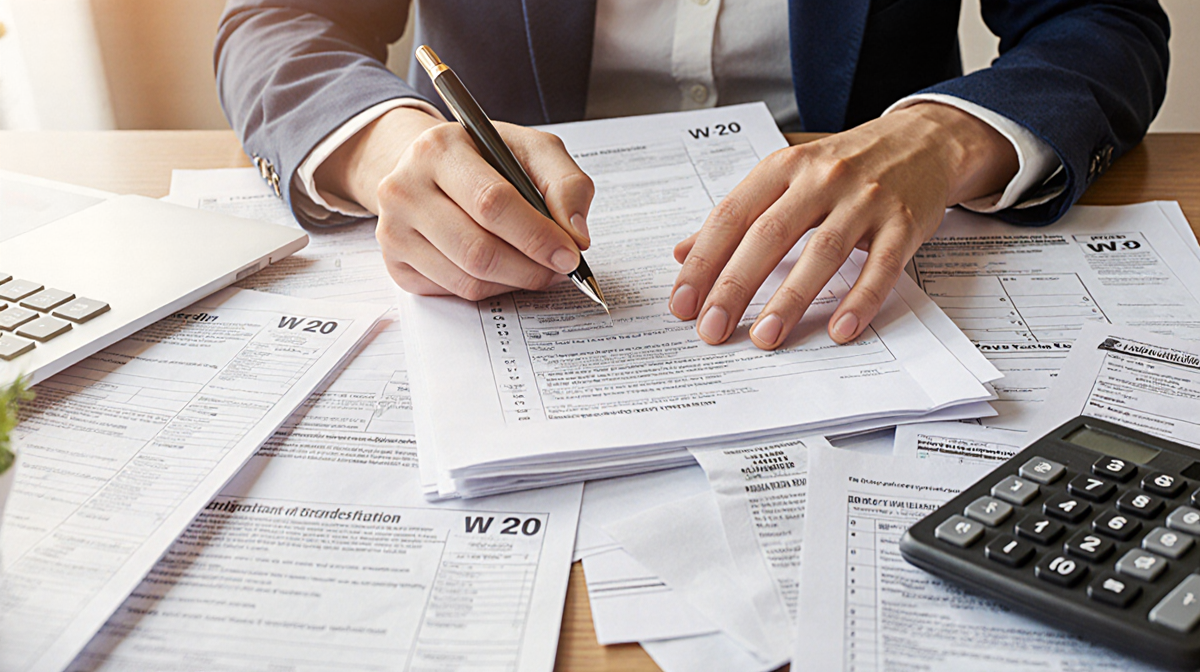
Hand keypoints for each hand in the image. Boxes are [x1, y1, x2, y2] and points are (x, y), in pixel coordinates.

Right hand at [316, 107, 594, 299]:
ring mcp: (393, 230)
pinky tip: (506, 270)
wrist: (427, 167)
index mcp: (438, 149)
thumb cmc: (484, 158)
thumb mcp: (531, 150)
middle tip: (561, 269)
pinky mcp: (395, 264)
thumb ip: (566, 184)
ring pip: (468, 279)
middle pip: (478, 250)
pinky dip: (492, 289)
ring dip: (515, 282)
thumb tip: (576, 235)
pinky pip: (455, 292)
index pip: (491, 203)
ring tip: (539, 269)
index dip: (537, 235)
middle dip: (531, 268)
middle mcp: (404, 189)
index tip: (571, 254)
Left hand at [669, 102, 1019, 348]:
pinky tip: (839, 330)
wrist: (923, 141)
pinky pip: (880, 267)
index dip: (703, 262)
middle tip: (712, 329)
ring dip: (790, 300)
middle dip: (735, 287)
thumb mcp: (786, 175)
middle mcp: (822, 178)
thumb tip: (681, 252)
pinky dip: (860, 300)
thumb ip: (737, 213)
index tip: (683, 303)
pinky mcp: (904, 223)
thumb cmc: (844, 164)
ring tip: (765, 337)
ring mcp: (865, 200)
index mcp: (783, 167)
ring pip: (821, 253)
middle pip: (769, 236)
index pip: (732, 216)